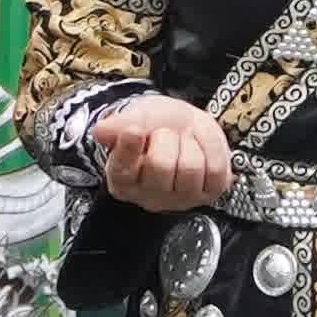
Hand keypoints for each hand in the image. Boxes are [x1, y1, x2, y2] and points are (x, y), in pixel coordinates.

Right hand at [95, 94, 234, 211]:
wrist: (183, 125)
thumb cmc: (154, 126)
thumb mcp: (135, 118)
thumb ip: (118, 126)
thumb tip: (100, 131)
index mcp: (122, 179)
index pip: (123, 169)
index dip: (129, 148)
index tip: (134, 130)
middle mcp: (149, 196)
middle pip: (161, 165)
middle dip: (166, 137)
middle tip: (164, 134)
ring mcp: (180, 199)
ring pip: (191, 168)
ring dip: (190, 143)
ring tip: (182, 141)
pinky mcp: (208, 194)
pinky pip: (217, 170)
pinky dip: (212, 149)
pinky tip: (200, 147)